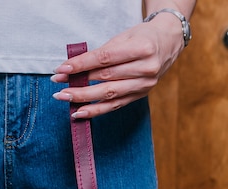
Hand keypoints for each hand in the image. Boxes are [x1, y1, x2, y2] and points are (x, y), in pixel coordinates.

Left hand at [50, 17, 185, 118]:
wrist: (169, 43)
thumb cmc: (142, 38)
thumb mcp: (123, 38)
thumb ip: (100, 53)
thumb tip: (72, 69)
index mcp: (142, 48)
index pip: (104, 59)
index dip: (81, 65)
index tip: (61, 70)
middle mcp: (146, 68)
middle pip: (105, 78)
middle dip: (78, 83)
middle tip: (58, 86)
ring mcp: (145, 84)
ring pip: (109, 94)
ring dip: (84, 99)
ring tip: (64, 98)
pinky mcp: (141, 95)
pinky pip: (115, 105)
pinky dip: (96, 110)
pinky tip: (80, 112)